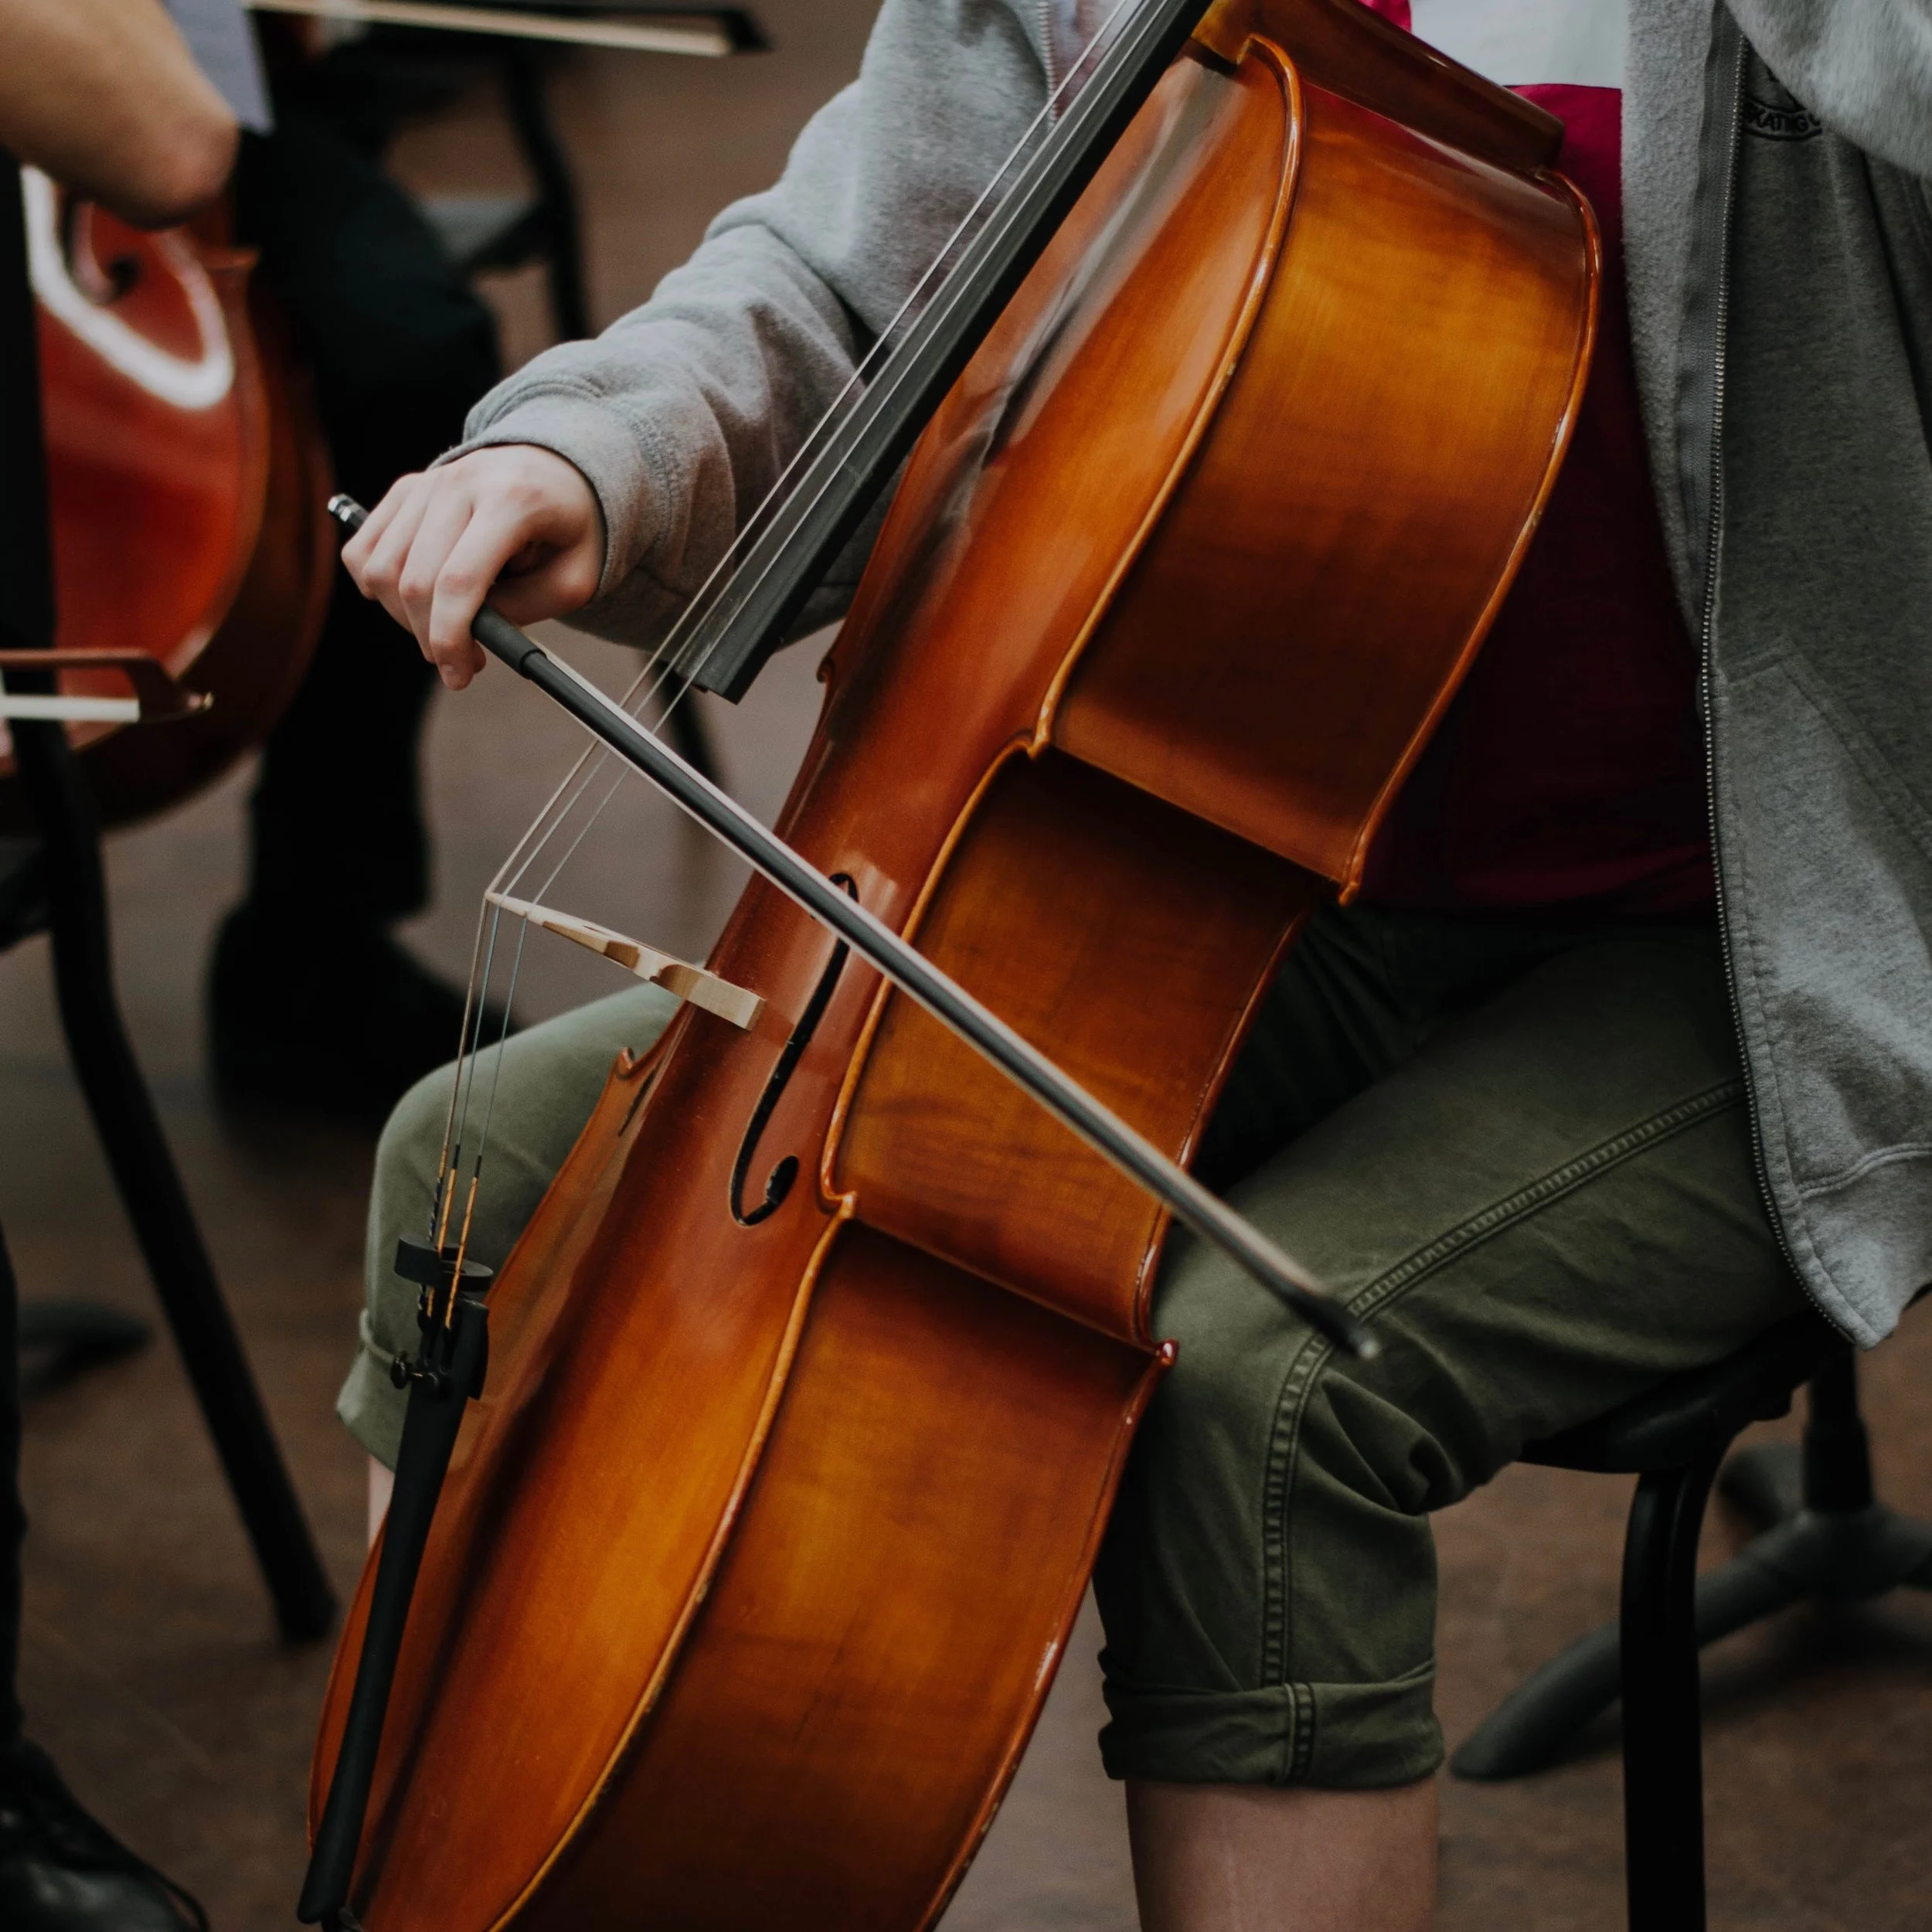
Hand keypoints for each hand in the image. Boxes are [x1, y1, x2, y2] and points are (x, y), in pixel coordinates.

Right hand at [343, 446, 606, 690]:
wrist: (555, 471)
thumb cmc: (569, 530)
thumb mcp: (574, 578)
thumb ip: (525, 609)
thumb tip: (470, 632)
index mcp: (513, 500)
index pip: (458, 580)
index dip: (450, 638)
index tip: (458, 676)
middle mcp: (461, 482)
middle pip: (414, 581)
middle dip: (430, 638)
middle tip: (461, 661)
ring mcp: (426, 482)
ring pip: (380, 569)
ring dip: (404, 618)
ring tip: (446, 627)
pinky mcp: (404, 490)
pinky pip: (362, 550)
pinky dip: (377, 588)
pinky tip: (416, 600)